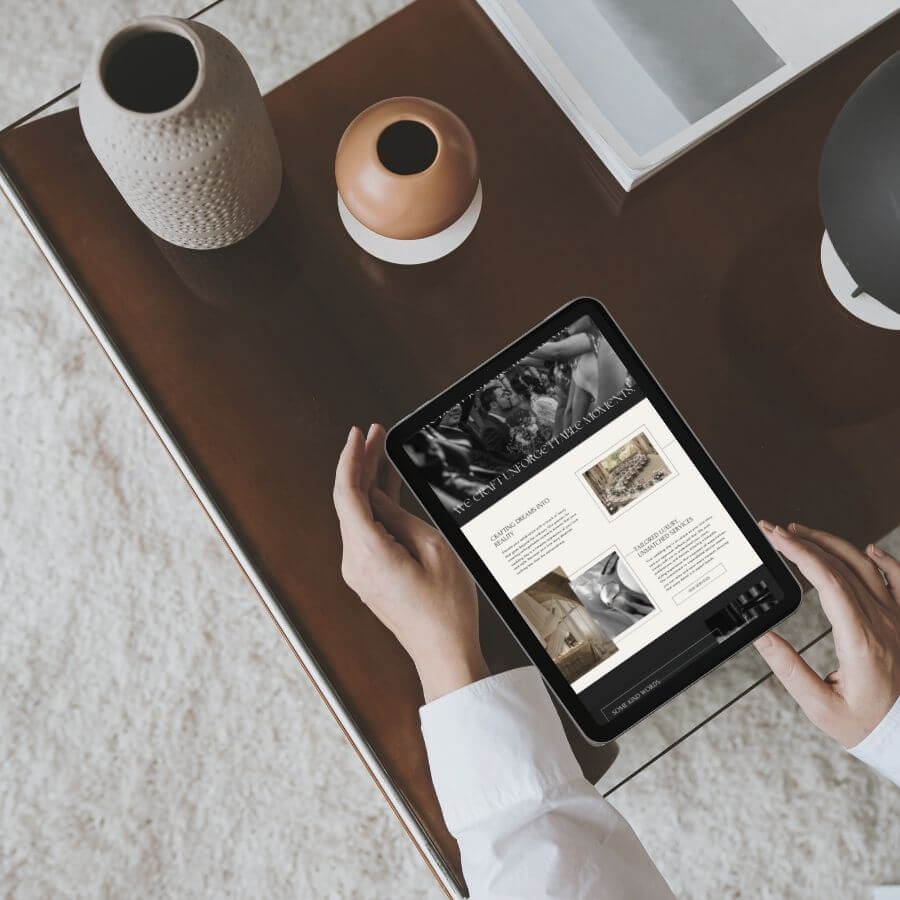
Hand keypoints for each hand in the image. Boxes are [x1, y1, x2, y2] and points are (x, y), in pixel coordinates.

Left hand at [333, 424, 488, 701]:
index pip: (348, 493)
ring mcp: (359, 570)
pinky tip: (386, 486)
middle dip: (361, 464)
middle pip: (350, 500)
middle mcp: (355, 562)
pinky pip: (366, 531)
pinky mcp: (369, 575)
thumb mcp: (432, 547)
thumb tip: (379, 495)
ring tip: (382, 452)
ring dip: (369, 482)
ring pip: (357, 514)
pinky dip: (375, 506)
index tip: (359, 434)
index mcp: (367, 553)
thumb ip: (399, 515)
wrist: (443, 651)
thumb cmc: (446, 609)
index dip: (351, 458)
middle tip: (375, 434)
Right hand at [755, 522, 899, 746]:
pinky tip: (867, 550)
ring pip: (864, 565)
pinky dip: (883, 559)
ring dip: (831, 543)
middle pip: (840, 565)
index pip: (827, 580)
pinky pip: (898, 579)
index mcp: (860, 640)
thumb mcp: (820, 705)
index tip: (776, 538)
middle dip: (803, 541)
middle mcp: (882, 622)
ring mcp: (896, 619)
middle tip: (775, 531)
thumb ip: (788, 668)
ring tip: (802, 533)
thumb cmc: (867, 724)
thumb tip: (761, 636)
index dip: (798, 553)